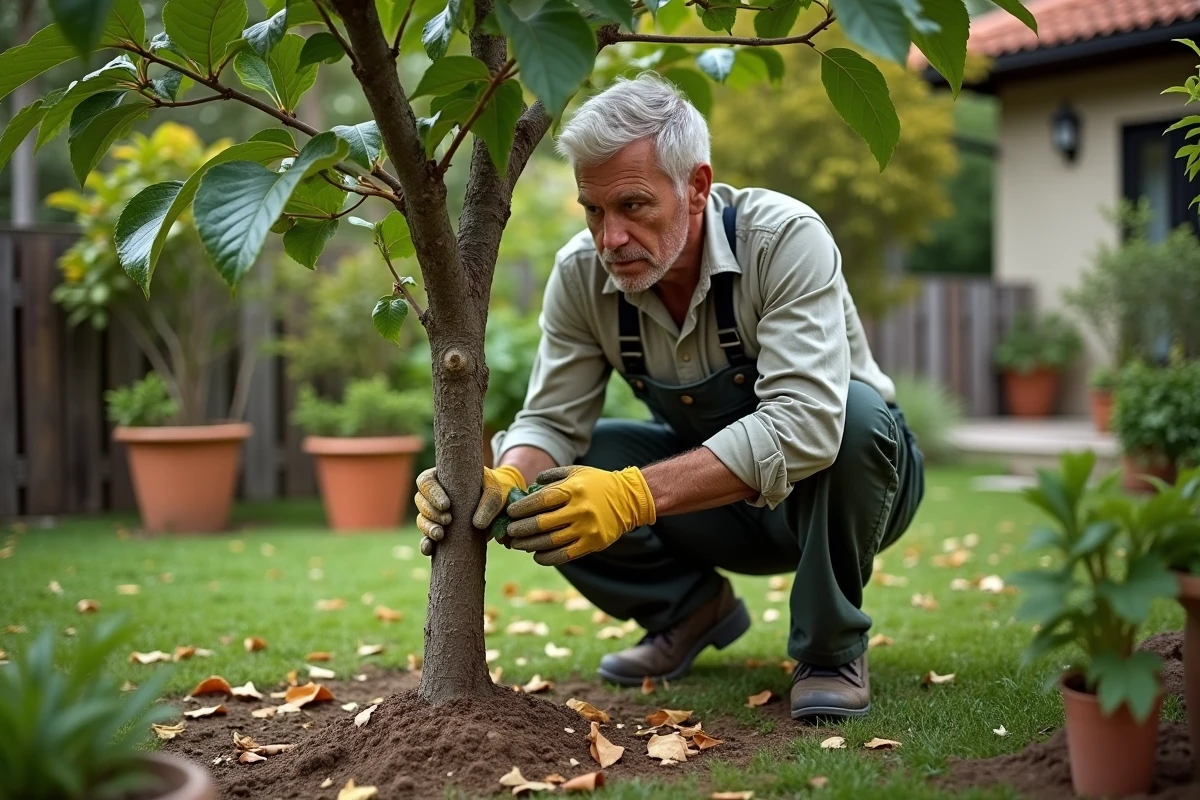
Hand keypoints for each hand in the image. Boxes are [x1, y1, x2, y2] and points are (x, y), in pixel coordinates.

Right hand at [415, 465, 526, 555]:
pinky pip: (426, 538)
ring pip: (421, 519)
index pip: (425, 481)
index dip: (431, 493)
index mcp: (442, 478)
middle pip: (420, 501)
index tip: (446, 505)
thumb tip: (477, 524)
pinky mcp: (440, 531)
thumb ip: (490, 503)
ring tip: (440, 535)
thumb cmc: (495, 491)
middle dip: (431, 512)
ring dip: (427, 528)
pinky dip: (425, 544)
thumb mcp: (496, 492)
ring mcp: (435, 514)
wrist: (501, 505)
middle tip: (448, 520)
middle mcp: (435, 495)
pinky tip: (429, 549)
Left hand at [506, 466, 655, 565]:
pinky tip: (537, 556)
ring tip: (517, 544)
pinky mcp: (592, 543)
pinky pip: (565, 555)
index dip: (522, 508)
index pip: (541, 500)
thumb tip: (530, 485)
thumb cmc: (598, 483)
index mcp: (574, 489)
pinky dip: (548, 557)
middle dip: (521, 529)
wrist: (629, 499)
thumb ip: (553, 476)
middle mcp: (580, 509)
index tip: (510, 513)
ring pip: (551, 541)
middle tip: (510, 532)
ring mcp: (586, 528)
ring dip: (530, 545)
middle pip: (542, 523)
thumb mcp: (576, 472)